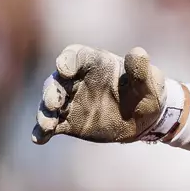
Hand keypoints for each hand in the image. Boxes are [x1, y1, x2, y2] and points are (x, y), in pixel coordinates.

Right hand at [32, 45, 165, 144]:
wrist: (146, 119)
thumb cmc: (147, 92)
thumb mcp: (149, 82)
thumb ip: (140, 70)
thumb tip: (138, 52)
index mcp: (95, 63)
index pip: (75, 56)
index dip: (68, 60)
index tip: (64, 69)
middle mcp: (77, 80)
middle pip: (57, 81)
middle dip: (52, 90)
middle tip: (54, 102)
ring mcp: (71, 101)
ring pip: (50, 103)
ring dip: (45, 111)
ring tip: (47, 123)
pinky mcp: (69, 121)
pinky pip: (53, 124)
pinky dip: (44, 130)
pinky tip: (40, 138)